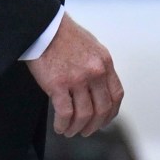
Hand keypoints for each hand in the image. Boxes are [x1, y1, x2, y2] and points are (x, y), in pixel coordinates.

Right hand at [26, 16, 123, 137]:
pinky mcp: (57, 84)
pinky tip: (60, 127)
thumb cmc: (65, 36)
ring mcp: (77, 79)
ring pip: (84, 114)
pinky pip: (65, 113)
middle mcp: (95, 73)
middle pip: (102, 109)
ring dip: (78, 128)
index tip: (105, 121)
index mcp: (105, 64)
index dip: (111, 113)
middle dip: (95, 125)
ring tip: (70, 132)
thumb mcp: (92, 48)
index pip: (116, 95)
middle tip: (86, 132)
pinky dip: (63, 124)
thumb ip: (98, 67)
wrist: (43, 27)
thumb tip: (100, 88)